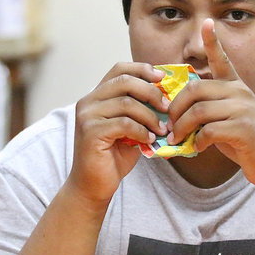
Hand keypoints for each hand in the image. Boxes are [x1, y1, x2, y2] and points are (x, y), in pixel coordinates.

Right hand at [68, 62, 168, 203]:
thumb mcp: (131, 129)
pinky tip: (150, 139)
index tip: (162, 77)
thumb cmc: (113, 157)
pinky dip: (142, 131)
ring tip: (162, 129)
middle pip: (124, 82)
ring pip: (126, 103)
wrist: (94, 185)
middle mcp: (88, 102)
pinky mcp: (91, 132)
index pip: (119, 70)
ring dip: (150, 116)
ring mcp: (87, 116)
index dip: (142, 69)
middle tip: (167, 108)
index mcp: (97, 96)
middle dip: (151, 92)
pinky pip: (124, 123)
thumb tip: (167, 98)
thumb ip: (140, 111)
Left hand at [166, 19, 254, 188]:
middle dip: (175, 109)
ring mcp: (243, 109)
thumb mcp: (227, 119)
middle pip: (195, 90)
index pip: (222, 59)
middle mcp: (240, 92)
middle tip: (168, 126)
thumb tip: (178, 113)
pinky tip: (197, 148)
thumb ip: (208, 110)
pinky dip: (197, 142)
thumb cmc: (245, 142)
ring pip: (199, 111)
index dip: (213, 41)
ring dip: (182, 128)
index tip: (206, 22)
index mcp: (236, 86)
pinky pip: (209, 130)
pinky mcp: (243, 128)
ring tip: (177, 139)